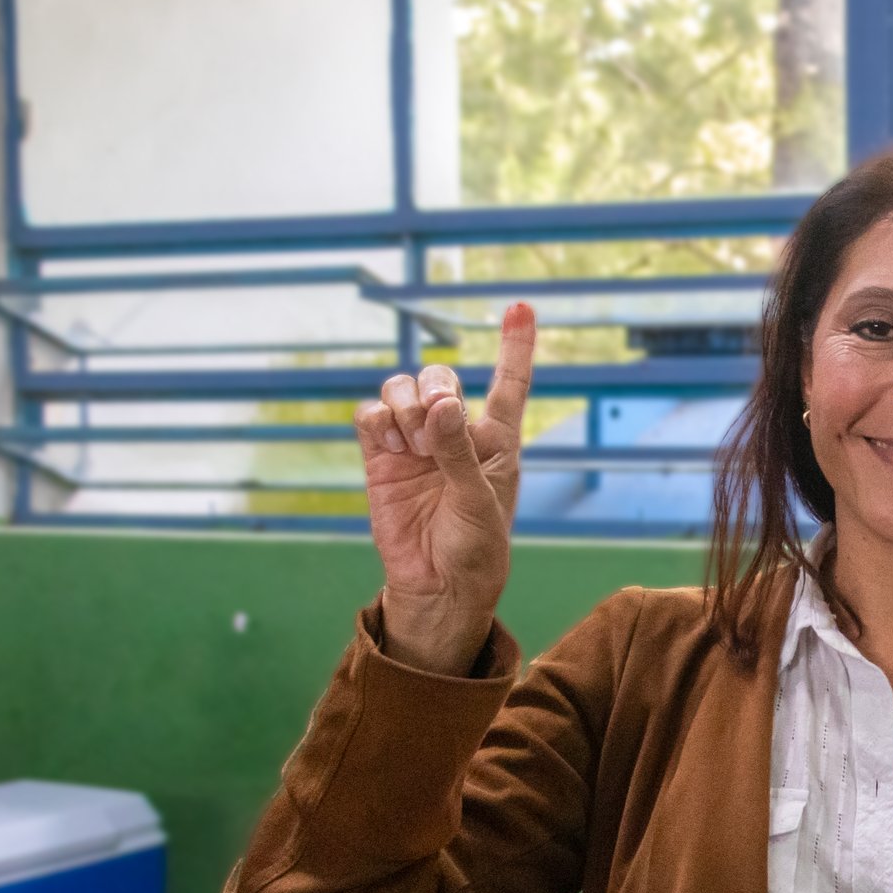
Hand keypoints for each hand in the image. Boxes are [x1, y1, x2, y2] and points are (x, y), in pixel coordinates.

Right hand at [352, 303, 537, 673]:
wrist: (437, 585)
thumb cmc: (475, 549)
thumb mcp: (478, 502)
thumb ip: (458, 452)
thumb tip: (440, 404)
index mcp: (497, 441)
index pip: (509, 383)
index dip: (515, 345)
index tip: (521, 306)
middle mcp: (455, 433)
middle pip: (441, 377)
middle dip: (435, 387)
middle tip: (433, 424)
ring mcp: (415, 442)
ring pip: (402, 388)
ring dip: (404, 403)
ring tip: (412, 442)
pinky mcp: (380, 456)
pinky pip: (371, 413)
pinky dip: (377, 417)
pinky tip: (389, 442)